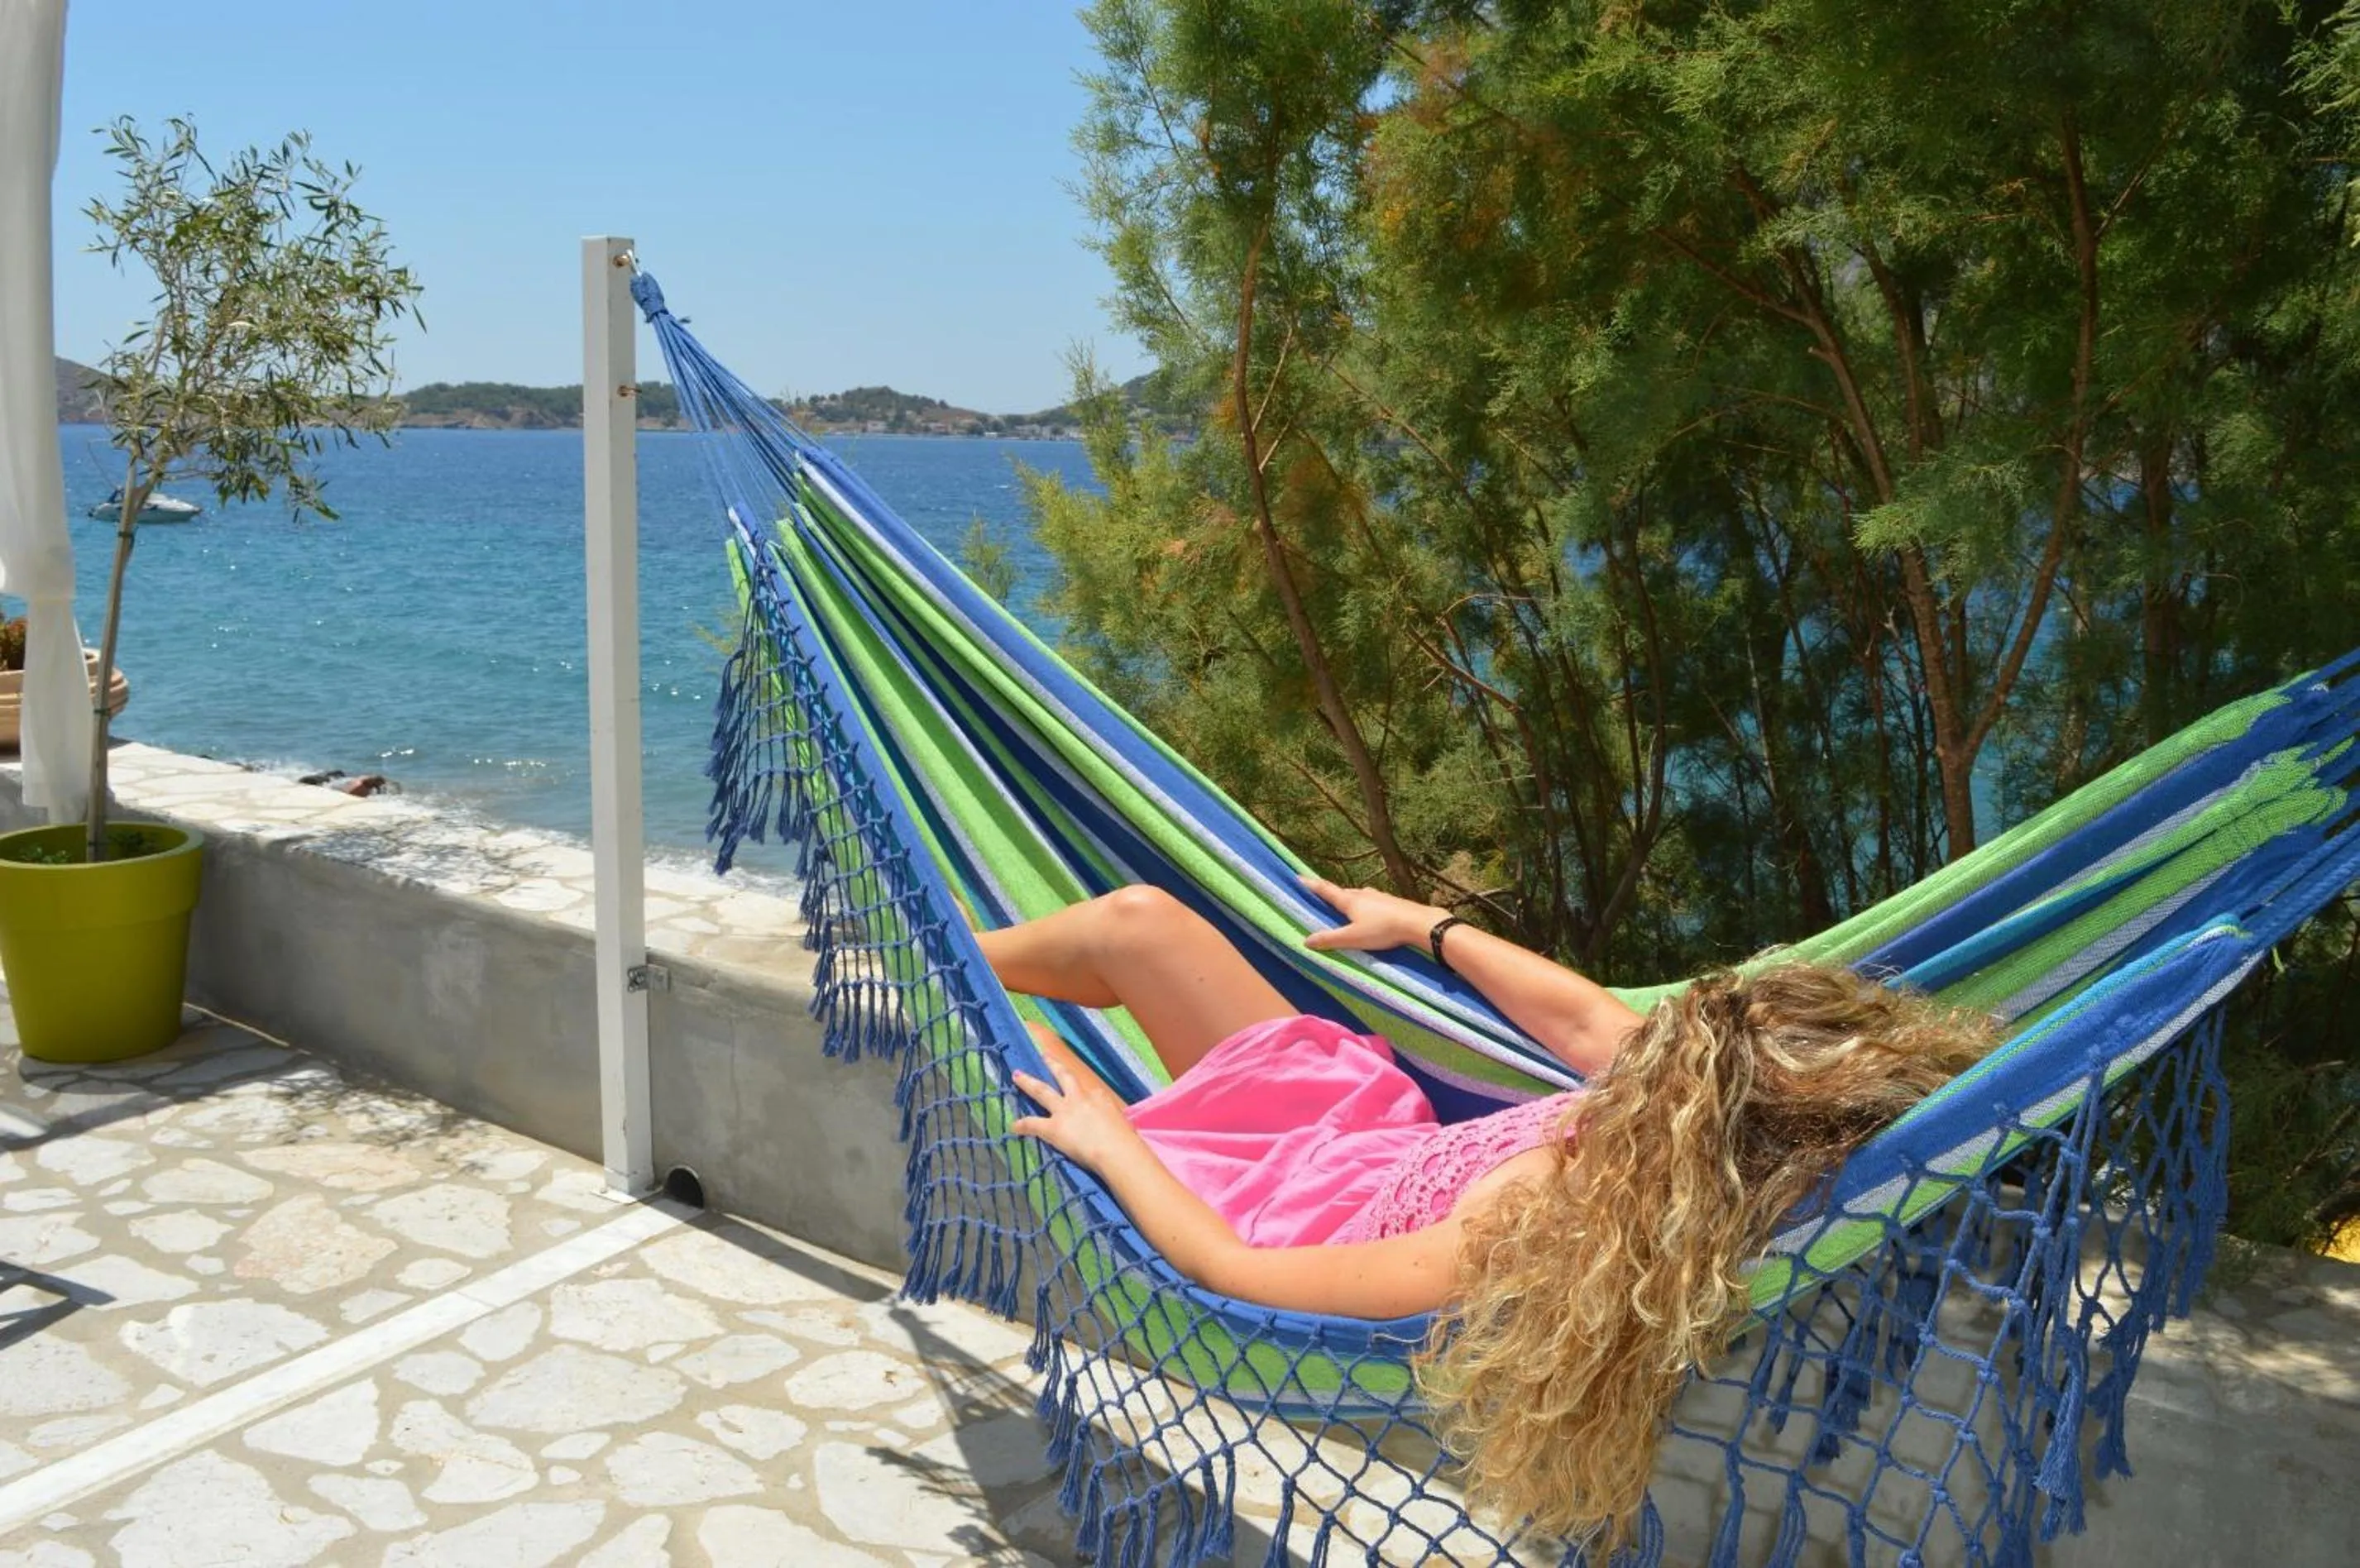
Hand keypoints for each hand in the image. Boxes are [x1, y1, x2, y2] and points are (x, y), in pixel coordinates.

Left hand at [1010, 1059, 1138, 1172]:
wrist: (1116, 1149)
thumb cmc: (1126, 1140)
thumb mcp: (1123, 1124)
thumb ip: (1114, 1123)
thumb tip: (1117, 1132)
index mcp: (1099, 1097)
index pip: (1089, 1090)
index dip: (1082, 1090)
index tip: (1077, 1088)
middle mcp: (1080, 1098)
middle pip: (1063, 1077)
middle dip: (1053, 1065)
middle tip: (1044, 1055)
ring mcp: (1064, 1111)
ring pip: (1042, 1091)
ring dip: (1028, 1083)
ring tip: (1017, 1075)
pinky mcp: (1054, 1128)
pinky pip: (1033, 1124)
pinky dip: (1022, 1124)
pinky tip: (1014, 1126)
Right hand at [1298, 874, 1450, 954]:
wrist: (1418, 923)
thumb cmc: (1383, 930)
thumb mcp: (1353, 938)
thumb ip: (1330, 939)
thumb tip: (1306, 940)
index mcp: (1350, 901)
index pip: (1326, 891)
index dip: (1311, 885)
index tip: (1299, 877)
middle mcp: (1363, 894)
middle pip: (1342, 892)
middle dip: (1331, 893)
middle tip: (1321, 894)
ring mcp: (1379, 897)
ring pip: (1359, 895)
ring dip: (1349, 898)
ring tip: (1345, 904)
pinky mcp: (1392, 903)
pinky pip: (1373, 901)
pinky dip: (1365, 905)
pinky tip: (1370, 911)